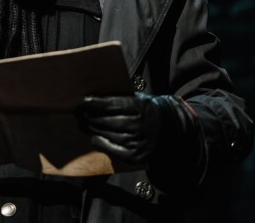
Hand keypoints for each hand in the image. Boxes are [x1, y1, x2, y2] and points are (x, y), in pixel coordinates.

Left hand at [77, 92, 191, 165]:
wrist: (174, 129)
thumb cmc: (151, 110)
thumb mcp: (142, 99)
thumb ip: (123, 98)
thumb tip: (97, 98)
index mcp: (142, 107)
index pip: (113, 104)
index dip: (96, 103)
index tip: (84, 101)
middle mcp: (141, 125)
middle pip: (108, 121)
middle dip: (91, 117)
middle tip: (79, 113)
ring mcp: (139, 141)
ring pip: (109, 135)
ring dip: (93, 129)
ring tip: (83, 124)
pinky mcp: (137, 155)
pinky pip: (114, 150)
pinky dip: (101, 143)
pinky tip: (94, 137)